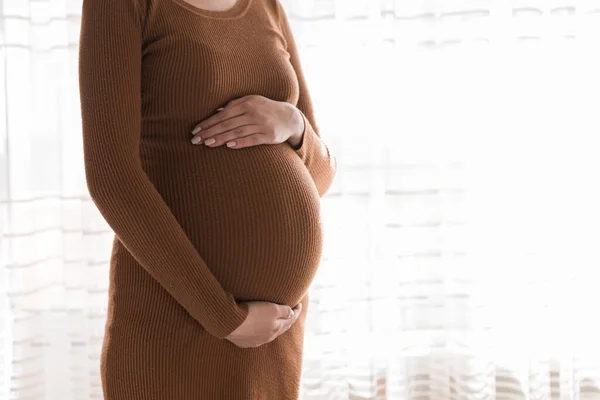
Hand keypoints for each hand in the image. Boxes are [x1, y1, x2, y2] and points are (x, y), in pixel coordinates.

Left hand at [190, 95, 304, 149]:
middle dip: (210, 132)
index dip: (208, 122)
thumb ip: (235, 106)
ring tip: (207, 144)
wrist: (290, 118)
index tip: (196, 130)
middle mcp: (253, 112)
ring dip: (220, 138)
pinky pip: (252, 140)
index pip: (223, 114)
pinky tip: (228, 146)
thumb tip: (216, 112)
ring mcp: (262, 124)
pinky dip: (240, 143)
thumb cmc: (266, 110)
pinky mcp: (269, 135)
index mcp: (246, 103)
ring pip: (237, 132)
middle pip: (227, 123)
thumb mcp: (252, 102)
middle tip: (196, 140)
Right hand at [225, 301, 302, 347]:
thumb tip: (292, 313)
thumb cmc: (252, 313)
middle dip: (287, 320)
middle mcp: (267, 338)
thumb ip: (284, 311)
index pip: (290, 320)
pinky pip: (256, 337)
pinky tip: (258, 329)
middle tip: (291, 312)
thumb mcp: (272, 309)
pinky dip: (260, 331)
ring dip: (273, 326)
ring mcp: (255, 341)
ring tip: (275, 320)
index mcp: (276, 329)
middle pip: (280, 328)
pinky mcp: (243, 342)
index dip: (296, 312)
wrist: (229, 322)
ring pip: (268, 334)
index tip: (300, 304)